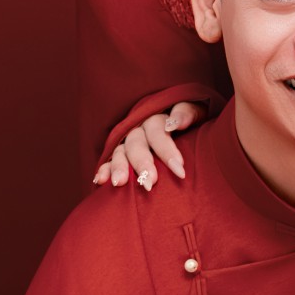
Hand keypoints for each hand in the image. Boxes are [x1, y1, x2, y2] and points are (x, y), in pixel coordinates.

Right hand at [93, 101, 207, 188]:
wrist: (182, 126)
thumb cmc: (191, 121)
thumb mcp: (195, 110)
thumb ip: (186, 113)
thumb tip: (174, 122)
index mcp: (156, 117)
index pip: (158, 131)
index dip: (166, 149)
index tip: (179, 169)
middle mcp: (138, 128)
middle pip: (136, 143)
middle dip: (142, 163)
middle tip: (150, 183)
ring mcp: (127, 142)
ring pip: (120, 152)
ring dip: (118, 167)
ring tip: (119, 183)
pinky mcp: (120, 154)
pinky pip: (108, 161)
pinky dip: (103, 170)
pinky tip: (100, 181)